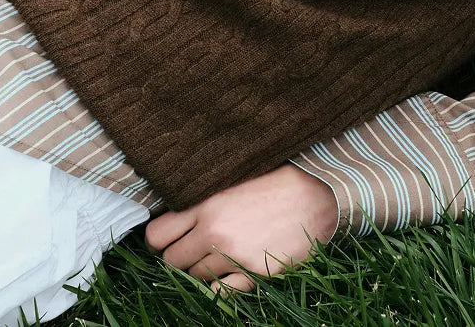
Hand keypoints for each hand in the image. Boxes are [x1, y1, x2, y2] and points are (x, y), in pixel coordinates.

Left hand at [144, 162, 338, 294]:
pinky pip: (220, 294)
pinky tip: (227, 274)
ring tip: (215, 256)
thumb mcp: (234, 179)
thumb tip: (178, 210)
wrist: (317, 196)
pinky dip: (219, 288)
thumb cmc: (276, 181)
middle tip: (191, 250)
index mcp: (207, 204)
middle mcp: (214, 232)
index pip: (157, 234)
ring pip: (195, 278)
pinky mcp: (253, 274)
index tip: (167, 239)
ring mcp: (232, 256)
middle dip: (178, 258)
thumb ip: (205, 197)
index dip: (158, 240)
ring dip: (200, 271)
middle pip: (172, 262)